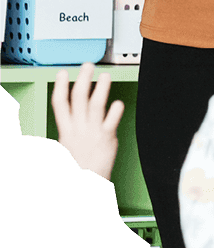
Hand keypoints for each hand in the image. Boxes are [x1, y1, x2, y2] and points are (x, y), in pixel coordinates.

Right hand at [51, 63, 123, 179]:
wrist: (87, 182)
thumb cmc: (81, 167)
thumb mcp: (66, 147)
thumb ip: (70, 130)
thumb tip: (73, 117)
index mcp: (66, 131)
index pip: (60, 104)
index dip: (60, 86)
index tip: (63, 73)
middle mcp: (78, 129)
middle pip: (78, 99)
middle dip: (82, 80)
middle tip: (87, 66)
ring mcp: (93, 133)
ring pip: (95, 105)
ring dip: (100, 89)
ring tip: (105, 76)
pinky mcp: (107, 139)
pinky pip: (111, 121)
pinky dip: (116, 111)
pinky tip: (119, 102)